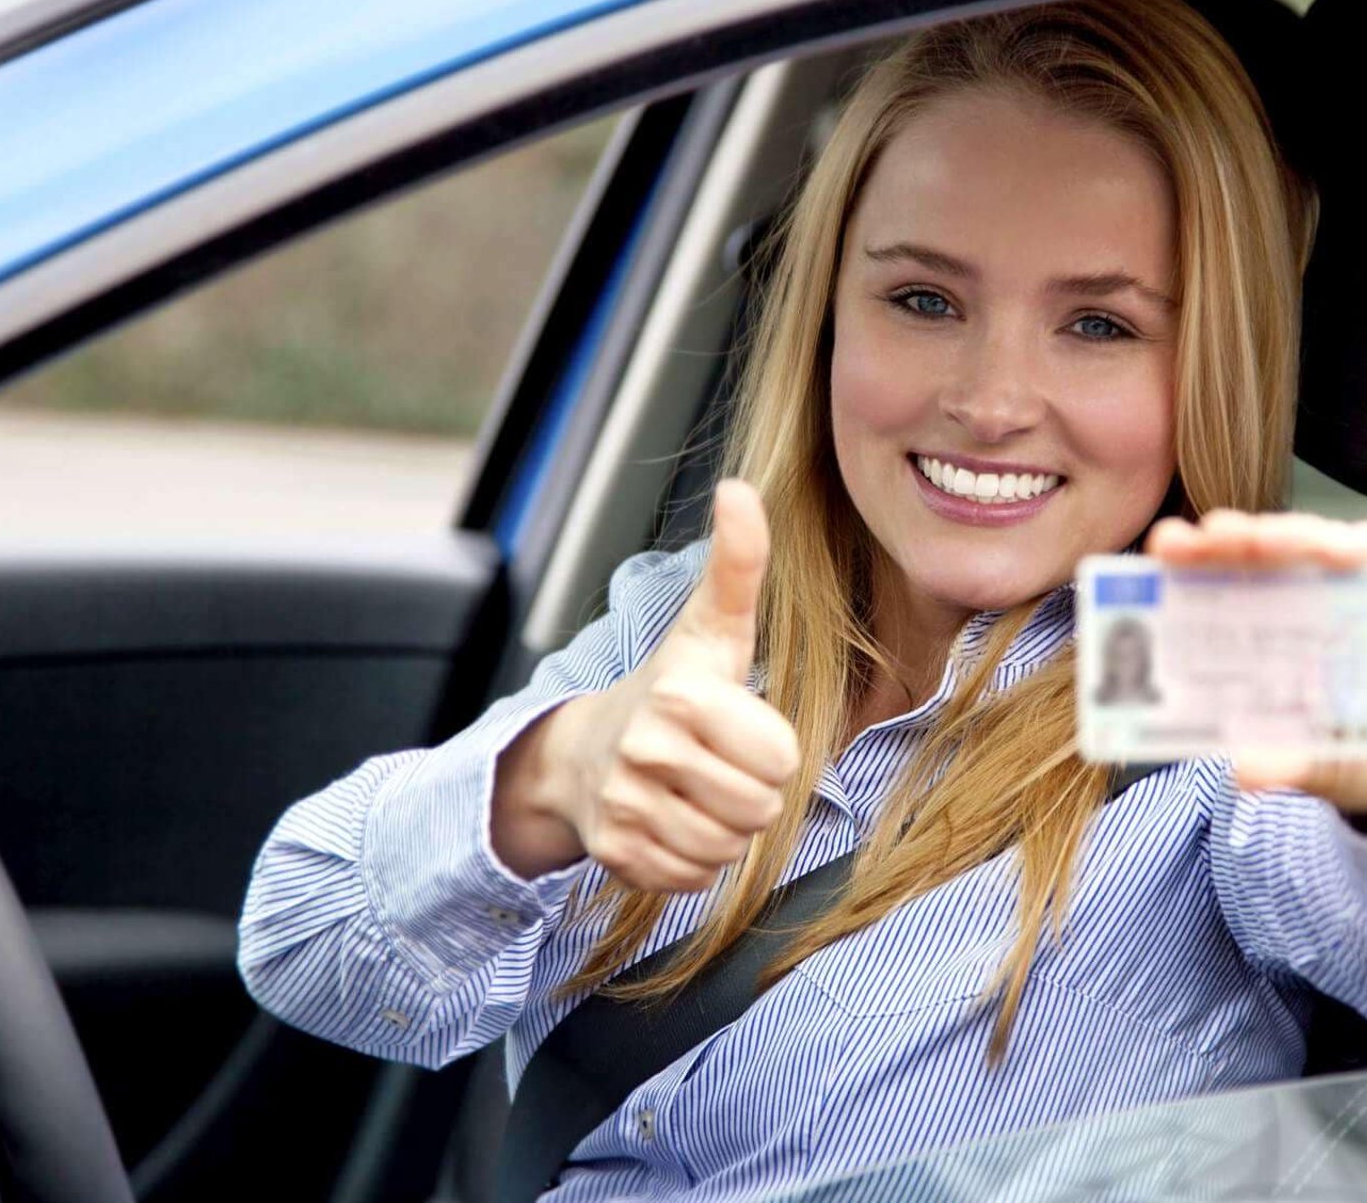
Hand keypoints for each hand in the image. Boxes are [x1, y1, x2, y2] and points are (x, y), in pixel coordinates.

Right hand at [508, 479, 800, 890]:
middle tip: (718, 765)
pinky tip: (672, 822)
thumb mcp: (714, 627)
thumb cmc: (675, 687)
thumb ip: (739, 563)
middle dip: (752, 793)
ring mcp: (625, 806)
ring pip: (728, 849)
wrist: (585, 751)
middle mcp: (646, 751)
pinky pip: (693, 878)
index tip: (739, 730)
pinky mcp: (614, 854)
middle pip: (760, 809)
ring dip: (725, 829)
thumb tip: (740, 487)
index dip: (772, 750)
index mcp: (683, 696)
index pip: (781, 761)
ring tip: (697, 792)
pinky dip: (692, 861)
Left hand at [1145, 511, 1366, 842]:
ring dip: (1272, 536)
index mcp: (1269, 632)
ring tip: (1241, 540)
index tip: (1144, 572)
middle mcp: (1306, 592)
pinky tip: (1331, 550)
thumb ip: (1291, 765)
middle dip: (1210, 547)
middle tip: (1175, 546)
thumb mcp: (1331, 766)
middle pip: (1249, 558)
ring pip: (1305, 542)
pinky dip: (1355, 546)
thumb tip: (1241, 773)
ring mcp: (1359, 574)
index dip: (1179, 580)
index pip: (1214, 593)